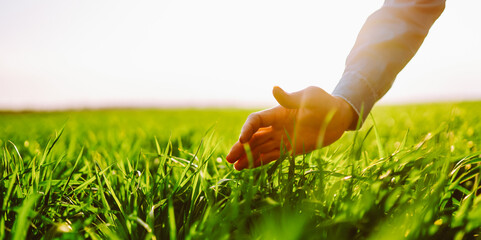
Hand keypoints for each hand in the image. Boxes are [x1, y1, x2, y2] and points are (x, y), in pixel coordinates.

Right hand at [226, 86, 355, 169]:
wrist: (340, 117)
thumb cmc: (324, 103)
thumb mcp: (309, 98)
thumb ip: (291, 98)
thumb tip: (274, 89)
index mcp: (277, 112)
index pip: (256, 120)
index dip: (247, 128)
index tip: (242, 139)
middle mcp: (276, 126)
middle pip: (253, 137)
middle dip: (240, 147)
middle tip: (229, 158)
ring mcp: (282, 138)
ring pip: (260, 148)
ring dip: (247, 157)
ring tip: (235, 167)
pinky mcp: (290, 150)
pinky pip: (271, 157)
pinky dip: (260, 162)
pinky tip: (248, 169)